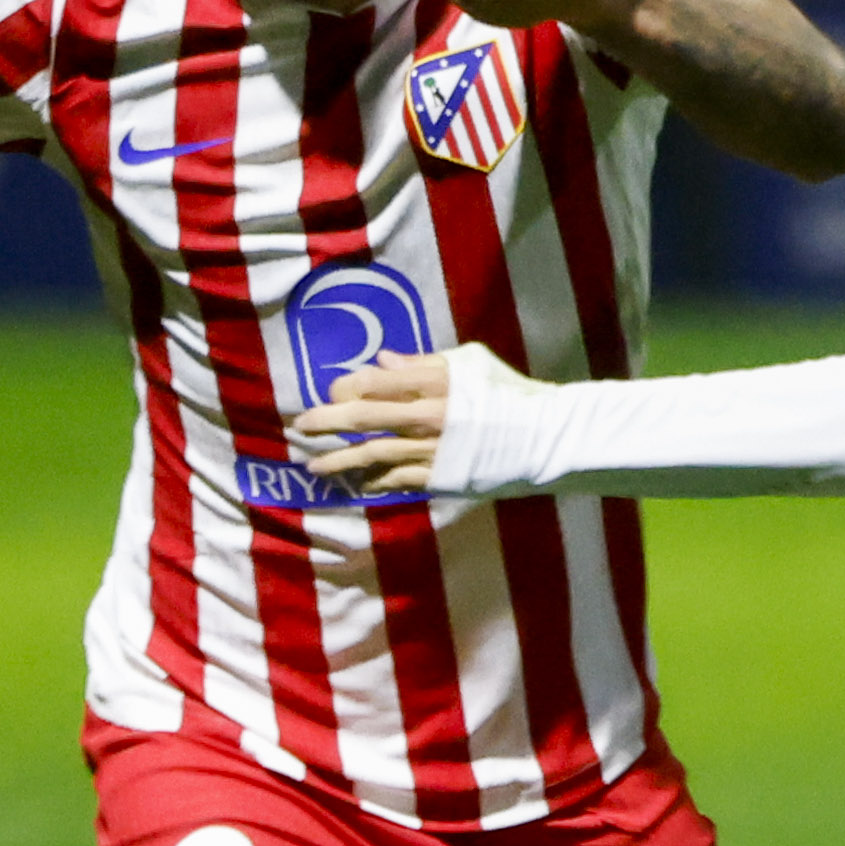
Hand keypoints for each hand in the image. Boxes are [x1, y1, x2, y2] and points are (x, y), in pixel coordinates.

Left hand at [293, 344, 536, 496]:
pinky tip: (355, 484)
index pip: (373, 382)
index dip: (346, 387)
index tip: (334, 391)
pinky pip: (395, 480)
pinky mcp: (439, 476)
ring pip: (371, 454)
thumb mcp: (470, 362)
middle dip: (325, 421)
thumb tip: (382, 362)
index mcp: (433, 380)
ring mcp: (430, 449)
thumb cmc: (510, 393)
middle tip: (300, 425)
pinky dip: (371, 482)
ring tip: (314, 467)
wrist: (544, 438)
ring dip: (338, 460)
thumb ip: (423, 362)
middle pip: (362, 417)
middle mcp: (426, 414)